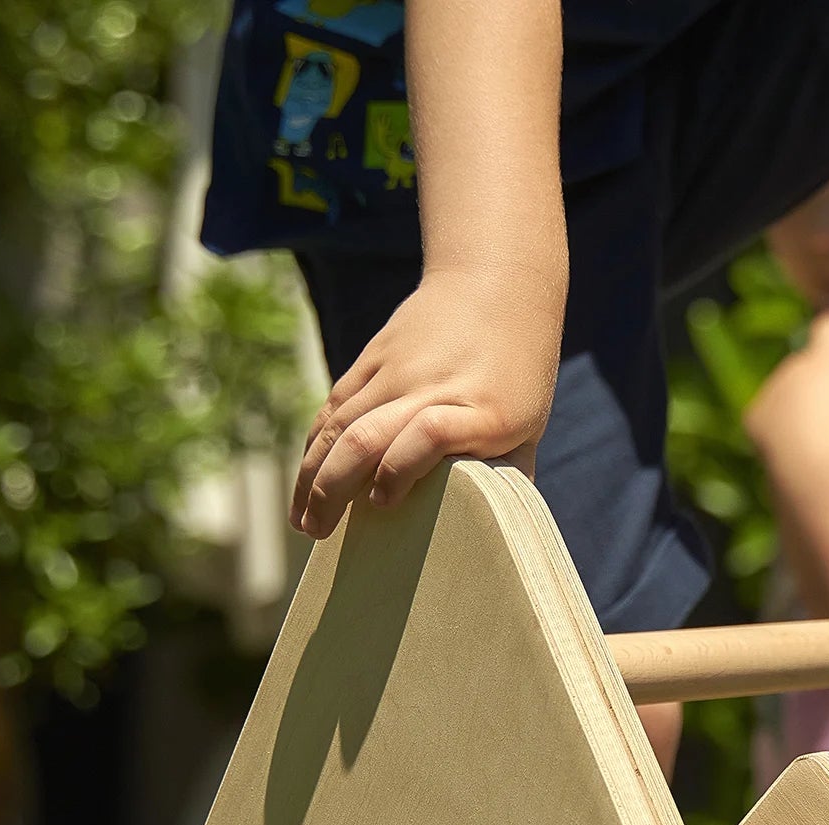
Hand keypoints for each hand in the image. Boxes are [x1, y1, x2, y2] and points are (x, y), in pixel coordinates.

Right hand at [292, 263, 564, 538]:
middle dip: (333, 488)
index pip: (430, 435)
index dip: (400, 469)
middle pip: (368, 436)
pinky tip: (307, 476)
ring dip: (313, 473)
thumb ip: (509, 475)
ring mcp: (397, 371)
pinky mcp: (373, 360)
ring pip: (340, 424)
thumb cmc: (520, 374)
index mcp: (483, 412)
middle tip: (317, 532)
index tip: (381, 502)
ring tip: (301, 518)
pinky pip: (336, 405)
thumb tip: (496, 534)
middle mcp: (433, 389)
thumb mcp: (527, 426)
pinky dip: (316, 444)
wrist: (495, 285)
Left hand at [744, 311, 828, 472]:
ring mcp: (771, 390)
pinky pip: (766, 413)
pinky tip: (786, 440)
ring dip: (794, 397)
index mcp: (822, 359)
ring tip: (810, 427)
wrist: (806, 466)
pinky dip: (775, 422)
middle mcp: (793, 366)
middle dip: (816, 375)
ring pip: (784, 387)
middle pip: (806, 362)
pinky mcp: (754, 416)